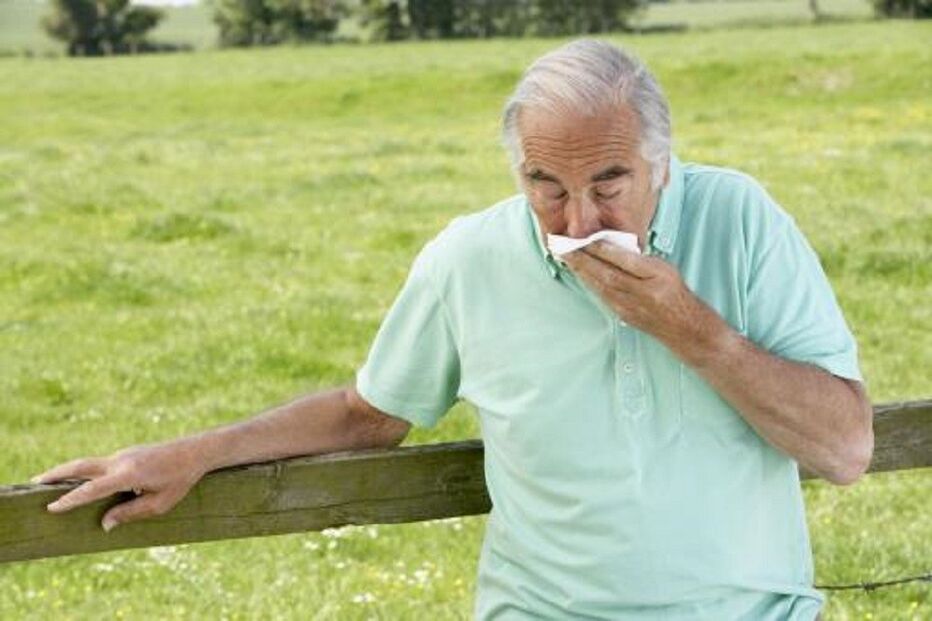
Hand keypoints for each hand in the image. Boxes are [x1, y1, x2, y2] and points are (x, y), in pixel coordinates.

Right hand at [31, 440, 206, 531]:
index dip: (72, 499)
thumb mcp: (159, 504)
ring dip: (67, 471)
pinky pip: (100, 465)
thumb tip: (104, 524)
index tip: (52, 508)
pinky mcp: (126, 455)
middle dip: (57, 474)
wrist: (196, 451)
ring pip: (89, 463)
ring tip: (46, 482)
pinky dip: (84, 472)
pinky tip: (76, 483)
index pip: (93, 488)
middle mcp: (121, 460)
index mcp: (129, 474)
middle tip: (35, 484)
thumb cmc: (181, 479)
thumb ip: (130, 513)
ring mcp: (122, 455)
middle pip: (81, 466)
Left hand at [563, 240, 709, 346]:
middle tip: (565, 246)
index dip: (603, 250)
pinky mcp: (623, 315)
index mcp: (657, 275)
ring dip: (581, 271)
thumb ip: (639, 258)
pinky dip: (589, 283)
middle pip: (608, 274)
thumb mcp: (663, 267)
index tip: (586, 238)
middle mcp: (643, 292)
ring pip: (601, 286)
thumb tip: (609, 246)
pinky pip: (602, 296)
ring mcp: (631, 306)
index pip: (625, 260)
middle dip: (583, 260)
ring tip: (566, 257)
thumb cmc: (672, 290)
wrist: (683, 325)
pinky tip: (578, 273)